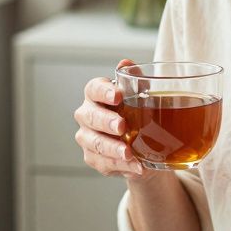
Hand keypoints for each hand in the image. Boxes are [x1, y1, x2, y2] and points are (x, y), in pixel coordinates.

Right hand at [74, 58, 152, 178]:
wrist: (144, 143)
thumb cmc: (138, 112)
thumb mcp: (141, 94)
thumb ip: (135, 79)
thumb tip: (126, 64)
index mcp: (96, 95)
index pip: (93, 89)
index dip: (103, 92)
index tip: (118, 95)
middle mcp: (87, 115)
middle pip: (89, 117)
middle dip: (105, 122)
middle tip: (122, 126)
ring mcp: (88, 138)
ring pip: (94, 143)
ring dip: (112, 149)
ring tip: (129, 153)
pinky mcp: (93, 158)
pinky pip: (104, 163)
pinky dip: (121, 166)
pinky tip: (135, 166)